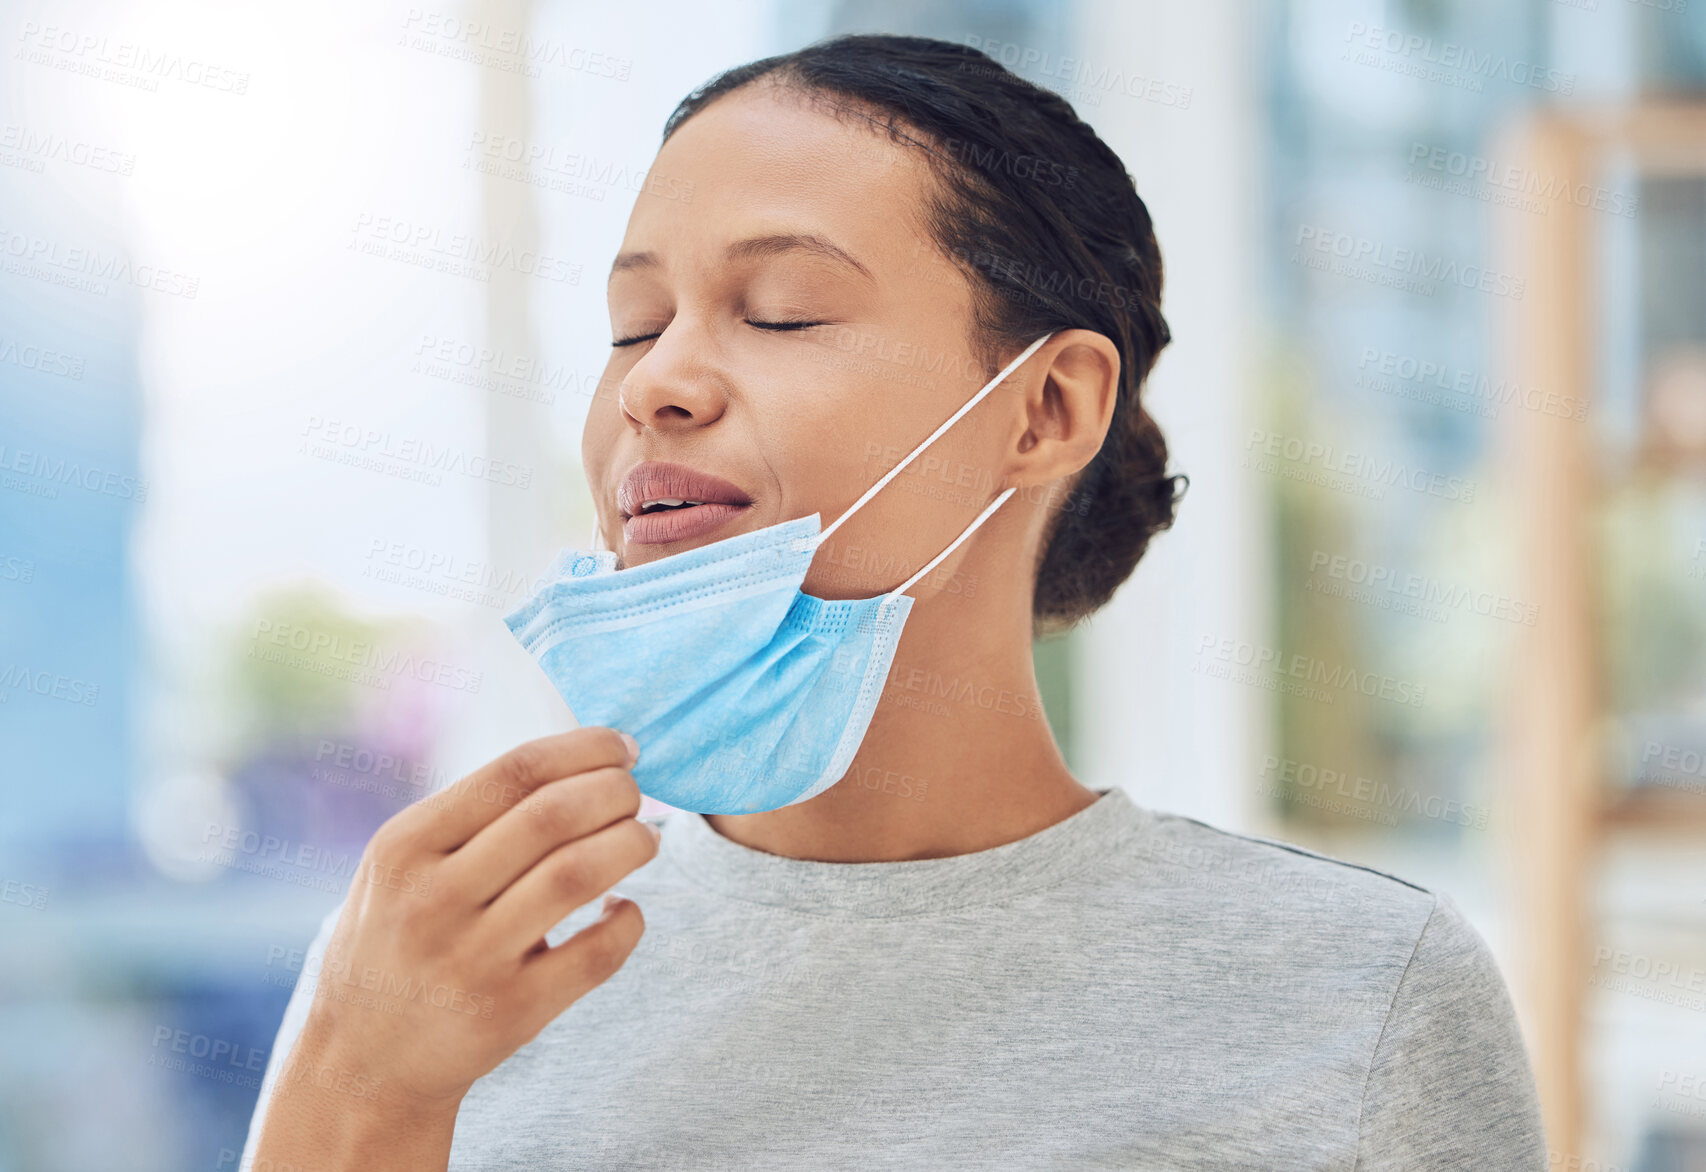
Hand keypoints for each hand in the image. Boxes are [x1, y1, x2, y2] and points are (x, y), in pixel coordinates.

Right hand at [255, 727, 655, 1166]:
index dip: (585, 749)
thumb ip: (469, 816)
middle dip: (616, 792)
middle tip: (635, 794)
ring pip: (579, 875)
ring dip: (631, 845)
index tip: (621, 748)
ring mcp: (471, 959)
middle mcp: (433, 899)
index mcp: (405, 846)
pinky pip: (596, 954)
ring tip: (643, 841)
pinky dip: (629, 921)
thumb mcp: (398, 867)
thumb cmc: (396, 942)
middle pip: (554, 816)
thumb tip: (578, 760)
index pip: (515, 772)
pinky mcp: (510, 1013)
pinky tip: (624, 910)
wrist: (362, 1064)